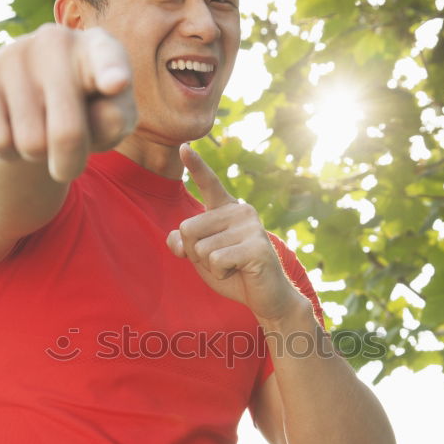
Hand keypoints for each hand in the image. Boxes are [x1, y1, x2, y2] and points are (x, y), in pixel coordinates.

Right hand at [0, 24, 136, 181]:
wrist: (35, 103)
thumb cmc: (89, 111)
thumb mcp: (113, 119)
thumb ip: (117, 119)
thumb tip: (103, 116)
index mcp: (99, 48)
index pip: (108, 59)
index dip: (112, 72)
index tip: (117, 83)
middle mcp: (56, 40)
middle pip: (67, 133)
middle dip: (70, 163)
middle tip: (70, 161)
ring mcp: (15, 52)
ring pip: (30, 144)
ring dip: (38, 155)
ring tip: (42, 130)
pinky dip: (9, 152)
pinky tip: (14, 127)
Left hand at [166, 144, 301, 322]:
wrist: (266, 297)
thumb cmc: (233, 273)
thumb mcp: (202, 257)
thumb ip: (185, 244)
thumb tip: (177, 239)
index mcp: (228, 209)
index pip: (209, 184)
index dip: (197, 165)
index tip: (183, 146)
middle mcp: (241, 211)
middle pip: (188, 228)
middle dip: (196, 253)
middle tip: (221, 261)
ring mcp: (251, 227)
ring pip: (201, 248)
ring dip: (210, 266)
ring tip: (233, 266)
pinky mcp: (256, 246)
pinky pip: (216, 260)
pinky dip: (220, 273)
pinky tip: (239, 272)